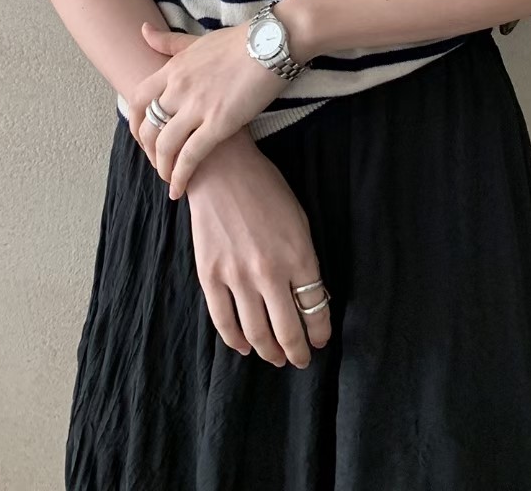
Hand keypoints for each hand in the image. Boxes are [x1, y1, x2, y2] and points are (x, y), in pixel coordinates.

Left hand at [127, 20, 289, 198]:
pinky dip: (181, 176)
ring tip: (170, 180)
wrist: (273, 42)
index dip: (136, 123)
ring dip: (163, 167)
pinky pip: (190, 157)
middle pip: (148, 127)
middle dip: (149, 151)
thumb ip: (169, 42)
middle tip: (158, 163)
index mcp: (173, 68)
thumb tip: (143, 30)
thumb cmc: (241, 40)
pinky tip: (179, 189)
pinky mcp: (218, 123)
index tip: (143, 136)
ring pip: (165, 146)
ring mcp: (197, 107)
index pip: (138, 100)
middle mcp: (178, 89)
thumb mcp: (198, 39)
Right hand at [186, 128, 331, 368]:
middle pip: (287, 329)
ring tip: (276, 358)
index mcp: (298, 255)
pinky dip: (236, 340)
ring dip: (269, 351)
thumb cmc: (266, 190)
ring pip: (256, 332)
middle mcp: (269, 272)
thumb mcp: (298, 220)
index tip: (320, 340)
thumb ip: (303, 260)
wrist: (222, 170)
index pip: (314, 308)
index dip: (319, 331)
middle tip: (301, 360)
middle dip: (297, 351)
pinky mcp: (210, 276)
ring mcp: (236, 276)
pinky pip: (223, 321)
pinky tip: (245, 346)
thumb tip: (308, 297)